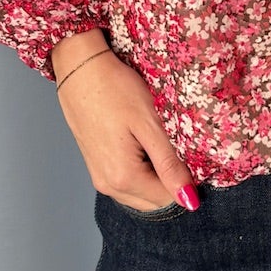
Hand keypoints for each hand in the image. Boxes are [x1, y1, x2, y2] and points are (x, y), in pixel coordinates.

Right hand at [51, 34, 198, 212]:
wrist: (79, 69)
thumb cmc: (114, 89)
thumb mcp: (149, 124)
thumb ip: (169, 165)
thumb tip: (189, 200)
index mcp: (123, 177)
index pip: (169, 198)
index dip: (187, 180)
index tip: (190, 153)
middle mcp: (108, 186)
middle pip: (154, 201)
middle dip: (171, 181)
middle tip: (175, 145)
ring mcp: (100, 178)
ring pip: (141, 193)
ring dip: (157, 176)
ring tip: (158, 141)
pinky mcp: (97, 167)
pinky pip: (127, 182)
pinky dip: (142, 171)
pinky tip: (144, 143)